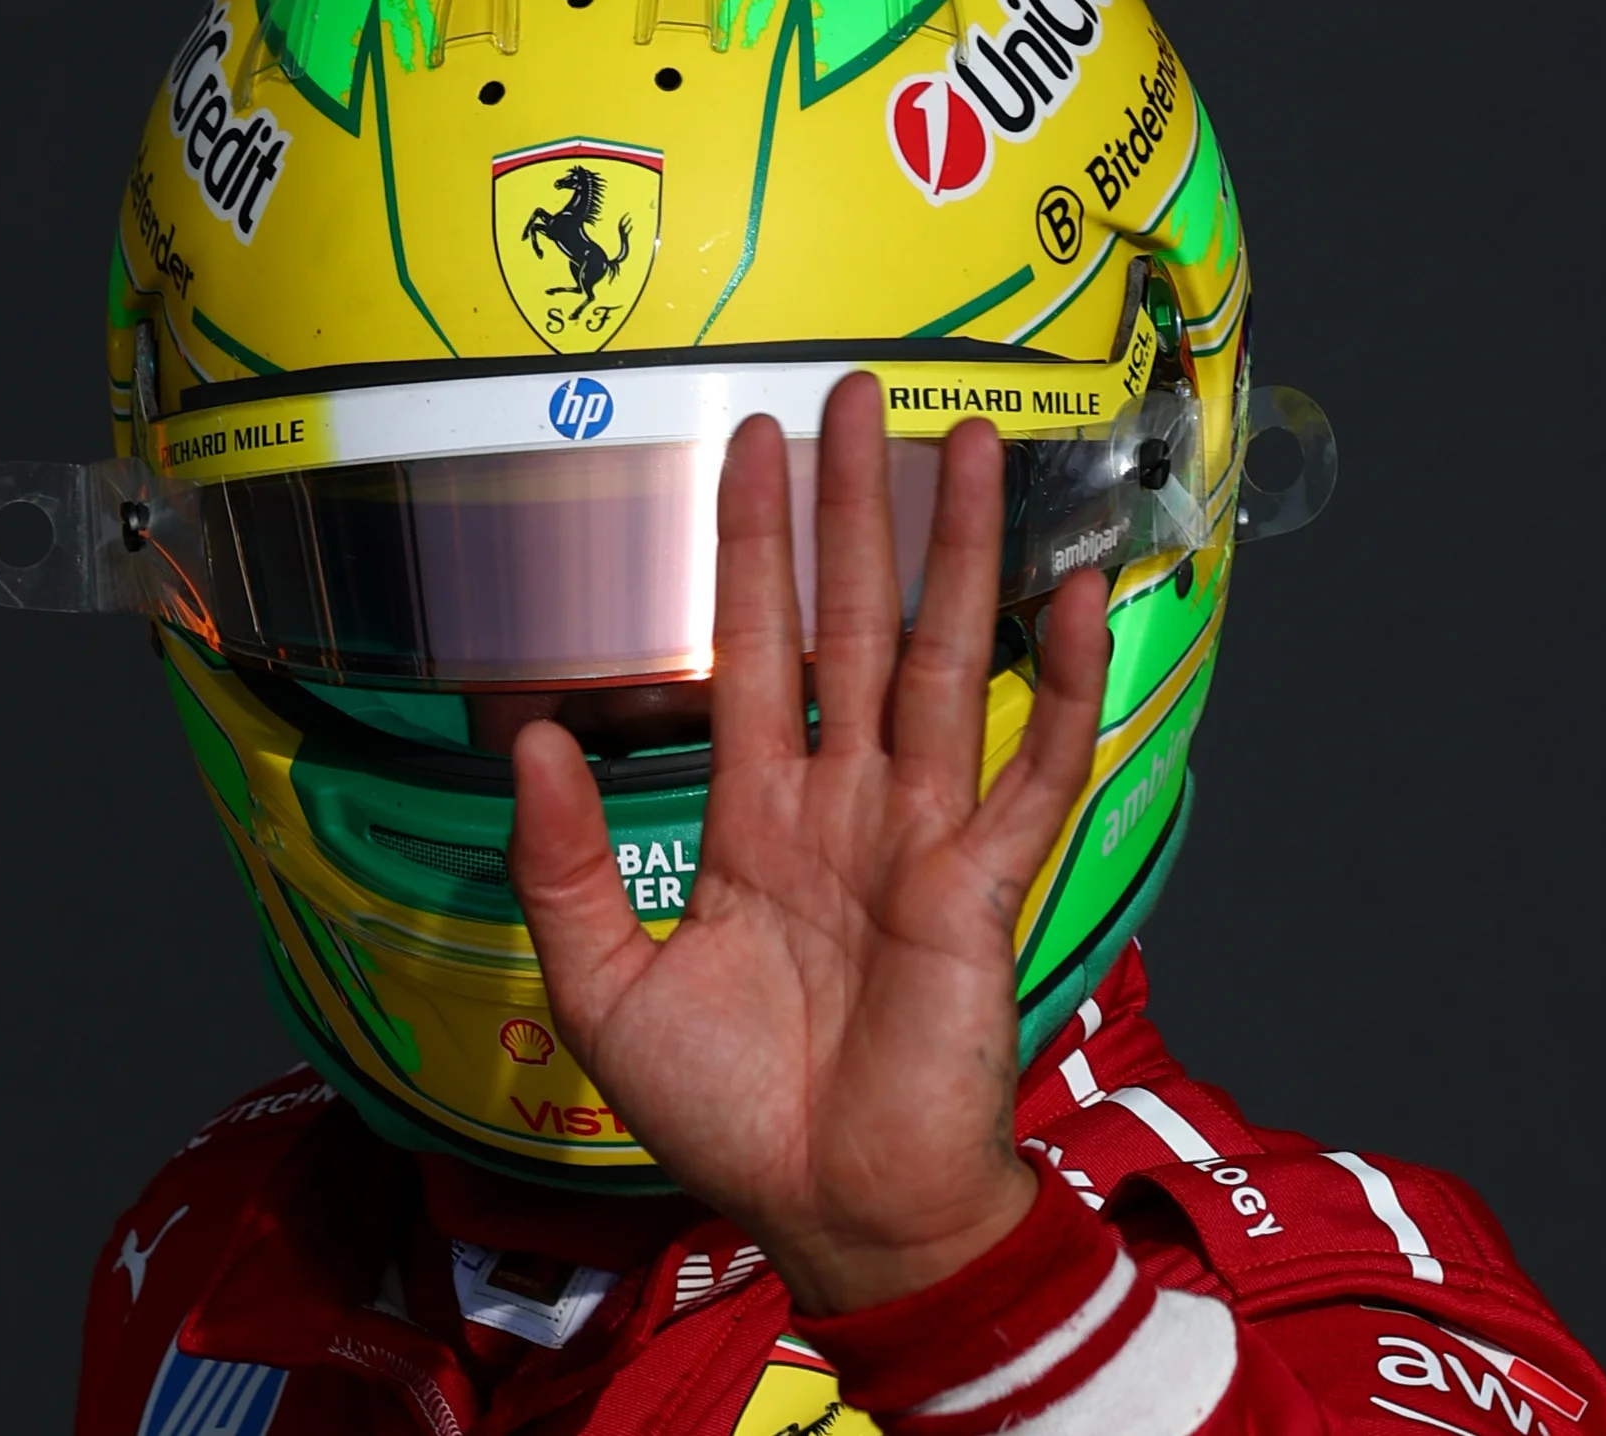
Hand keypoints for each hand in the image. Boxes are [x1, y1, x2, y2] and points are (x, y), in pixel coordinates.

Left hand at [507, 374, 1111, 1315]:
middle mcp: (845, 804)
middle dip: (854, 509)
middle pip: (851, 623)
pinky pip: (1036, 765)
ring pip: (941, 660)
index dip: (749, 551)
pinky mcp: (987, 881)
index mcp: (758, 819)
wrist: (832, 1213)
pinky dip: (1062, 682)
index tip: (750, 448)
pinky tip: (1077, 593)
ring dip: (957, 551)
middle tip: (860, 393)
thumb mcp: (604, 985)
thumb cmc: (729, 1114)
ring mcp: (923, 833)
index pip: (753, 651)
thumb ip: (565, 861)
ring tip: (970, 442)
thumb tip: (528, 732)